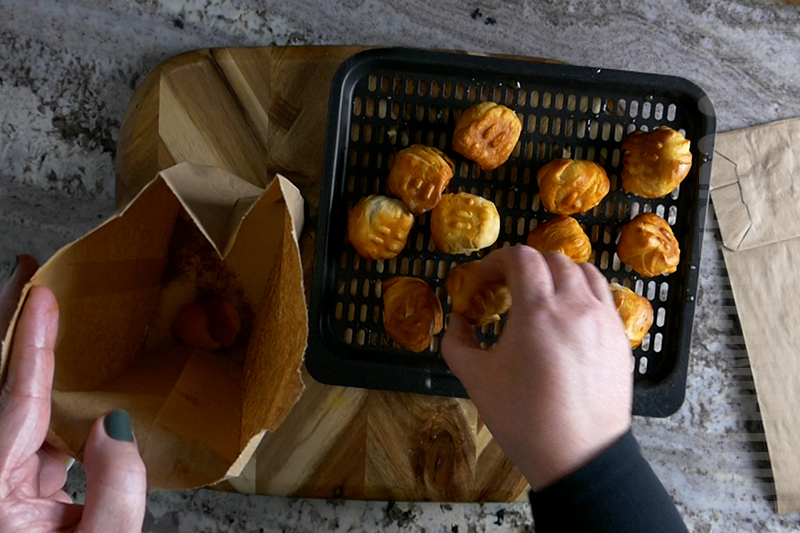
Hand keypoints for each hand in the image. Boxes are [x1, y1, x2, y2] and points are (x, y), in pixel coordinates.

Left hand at [0, 256, 147, 531]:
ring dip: (45, 377)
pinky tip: (84, 404)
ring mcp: (3, 494)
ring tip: (60, 326)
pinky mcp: (18, 503)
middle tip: (28, 279)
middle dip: (16, 333)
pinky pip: (42, 449)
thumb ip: (118, 491)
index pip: (15, 400)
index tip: (39, 291)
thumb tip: (113, 431)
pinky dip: (64, 425)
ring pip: (25, 421)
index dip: (29, 341)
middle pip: (6, 395)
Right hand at [442, 246, 631, 490]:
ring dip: (556, 274)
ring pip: (583, 272)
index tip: (483, 280)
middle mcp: (576, 305)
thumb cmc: (523, 419)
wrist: (579, 457)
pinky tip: (567, 317)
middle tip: (506, 290)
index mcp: (538, 311)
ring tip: (540, 297)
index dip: (496, 261)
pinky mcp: (619, 337)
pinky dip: (581, 293)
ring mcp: (604, 319)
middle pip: (552, 259)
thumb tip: (458, 320)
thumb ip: (456, 341)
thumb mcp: (475, 379)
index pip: (521, 258)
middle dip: (524, 266)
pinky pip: (602, 296)